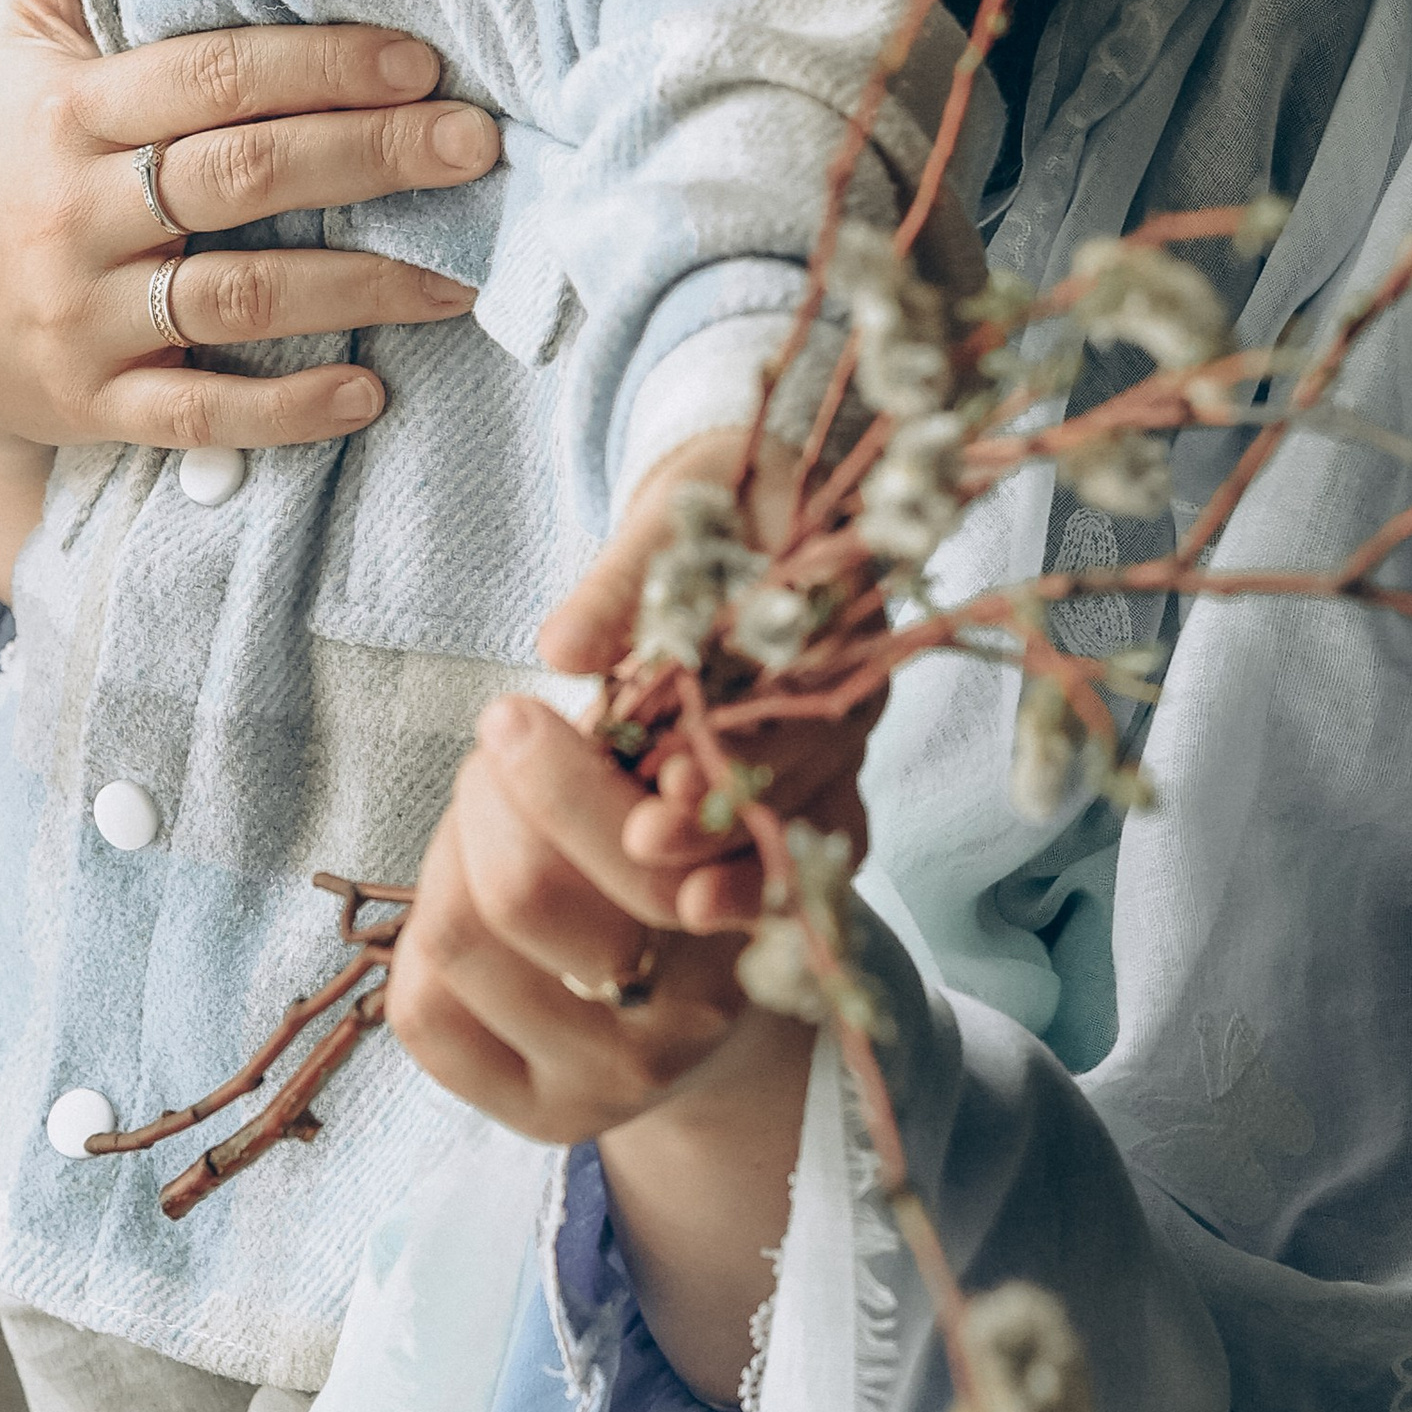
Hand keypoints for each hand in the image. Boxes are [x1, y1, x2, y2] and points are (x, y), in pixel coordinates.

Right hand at [0, 0, 502, 466]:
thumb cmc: (6, 155)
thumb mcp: (22, 34)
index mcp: (71, 110)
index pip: (212, 76)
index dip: (322, 64)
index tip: (424, 60)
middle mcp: (73, 211)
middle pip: (241, 176)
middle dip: (371, 157)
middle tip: (480, 146)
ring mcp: (83, 315)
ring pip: (238, 298)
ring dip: (362, 288)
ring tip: (464, 277)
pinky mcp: (95, 406)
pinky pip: (199, 413)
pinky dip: (286, 409)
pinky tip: (370, 392)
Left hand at [388, 693, 815, 1397]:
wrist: (710, 1005)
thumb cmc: (696, 852)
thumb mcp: (711, 779)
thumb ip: (667, 734)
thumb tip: (567, 654)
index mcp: (753, 911)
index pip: (631, 847)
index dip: (554, 774)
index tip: (514, 714)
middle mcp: (691, 1015)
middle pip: (523, 890)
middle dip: (488, 791)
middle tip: (501, 751)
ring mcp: (612, 1080)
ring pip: (457, 937)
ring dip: (452, 852)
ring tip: (487, 824)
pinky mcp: (538, 1115)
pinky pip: (421, 1012)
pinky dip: (421, 933)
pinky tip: (467, 900)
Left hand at [538, 428, 880, 926]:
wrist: (763, 502)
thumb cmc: (718, 501)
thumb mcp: (674, 515)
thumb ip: (624, 583)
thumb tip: (563, 647)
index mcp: (832, 606)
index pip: (791, 688)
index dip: (735, 743)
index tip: (666, 786)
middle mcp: (848, 681)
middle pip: (798, 768)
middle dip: (724, 815)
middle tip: (647, 843)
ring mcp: (838, 736)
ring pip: (805, 815)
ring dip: (738, 858)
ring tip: (679, 899)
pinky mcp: (818, 772)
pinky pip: (811, 837)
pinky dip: (764, 875)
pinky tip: (710, 910)